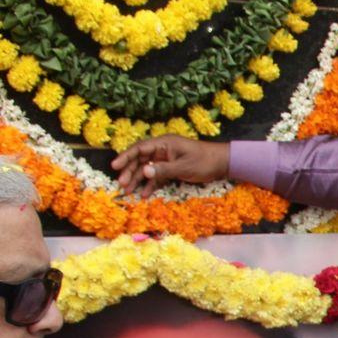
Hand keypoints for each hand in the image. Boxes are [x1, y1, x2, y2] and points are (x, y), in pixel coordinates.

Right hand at [111, 135, 228, 196]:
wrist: (223, 163)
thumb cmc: (204, 161)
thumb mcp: (184, 166)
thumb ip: (163, 170)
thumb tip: (143, 172)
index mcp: (164, 143)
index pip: (139, 149)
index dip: (125, 157)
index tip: (114, 166)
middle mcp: (162, 149)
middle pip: (140, 160)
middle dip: (130, 172)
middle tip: (121, 184)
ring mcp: (166, 159)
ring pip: (147, 169)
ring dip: (138, 180)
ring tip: (128, 192)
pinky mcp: (172, 168)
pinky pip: (157, 176)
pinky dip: (151, 184)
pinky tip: (144, 194)